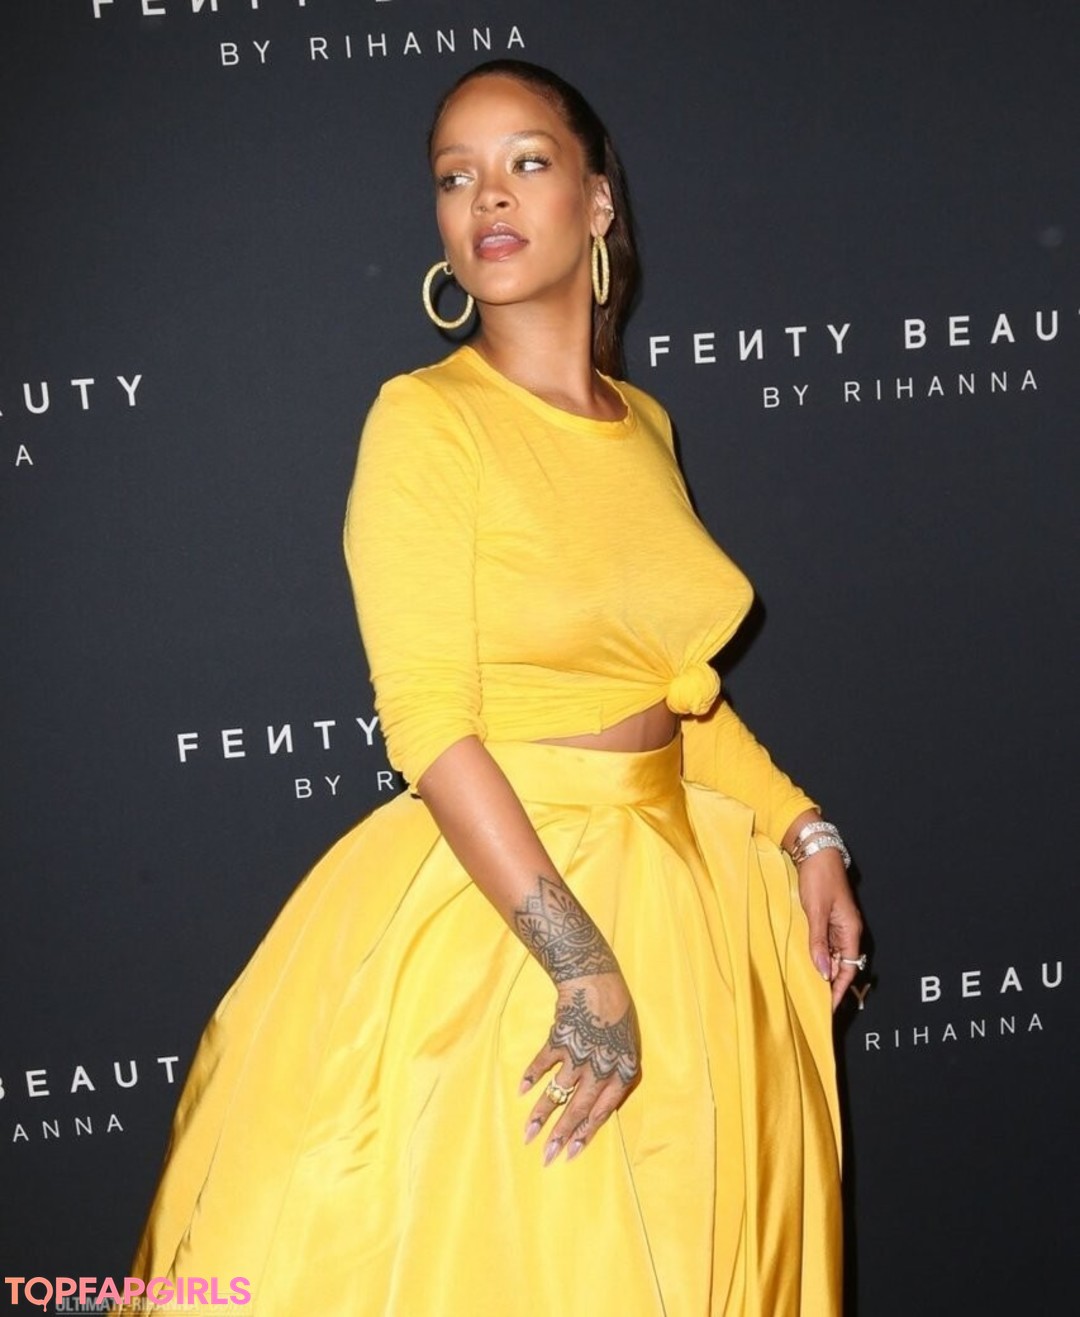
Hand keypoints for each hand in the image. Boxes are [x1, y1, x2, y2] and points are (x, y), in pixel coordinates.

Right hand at [519, 971, 641, 1165]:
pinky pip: (543, 1063)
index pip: (603, 1110)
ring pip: (559, 1091)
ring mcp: (580, 1052)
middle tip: (547, 1156)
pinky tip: (522, 1091)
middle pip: (580, 1107)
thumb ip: (615, 1074)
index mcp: (624, 1069)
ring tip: (528, 1134)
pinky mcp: (560, 1038)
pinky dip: (532, 1076)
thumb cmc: (617, 1012)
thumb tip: (600, 1103)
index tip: (571, 1152)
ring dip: (542, 1114)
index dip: (586, 1132)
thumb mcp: (627, 1045)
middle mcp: (602, 1066)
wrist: (597, 977)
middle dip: (562, 1134)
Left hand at [797, 848, 862, 1009]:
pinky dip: (818, 954)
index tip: (828, 1008)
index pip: (849, 969)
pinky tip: (807, 963)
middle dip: (831, 983)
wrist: (815, 850)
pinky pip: (825, 943)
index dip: (838, 989)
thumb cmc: (818, 877)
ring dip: (823, 970)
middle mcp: (847, 929)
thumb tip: (823, 971)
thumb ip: (818, 942)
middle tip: (814, 1002)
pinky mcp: (827, 918)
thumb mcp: (815, 911)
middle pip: (842, 965)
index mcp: (851, 929)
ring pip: (833, 955)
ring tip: (809, 988)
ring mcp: (838, 924)